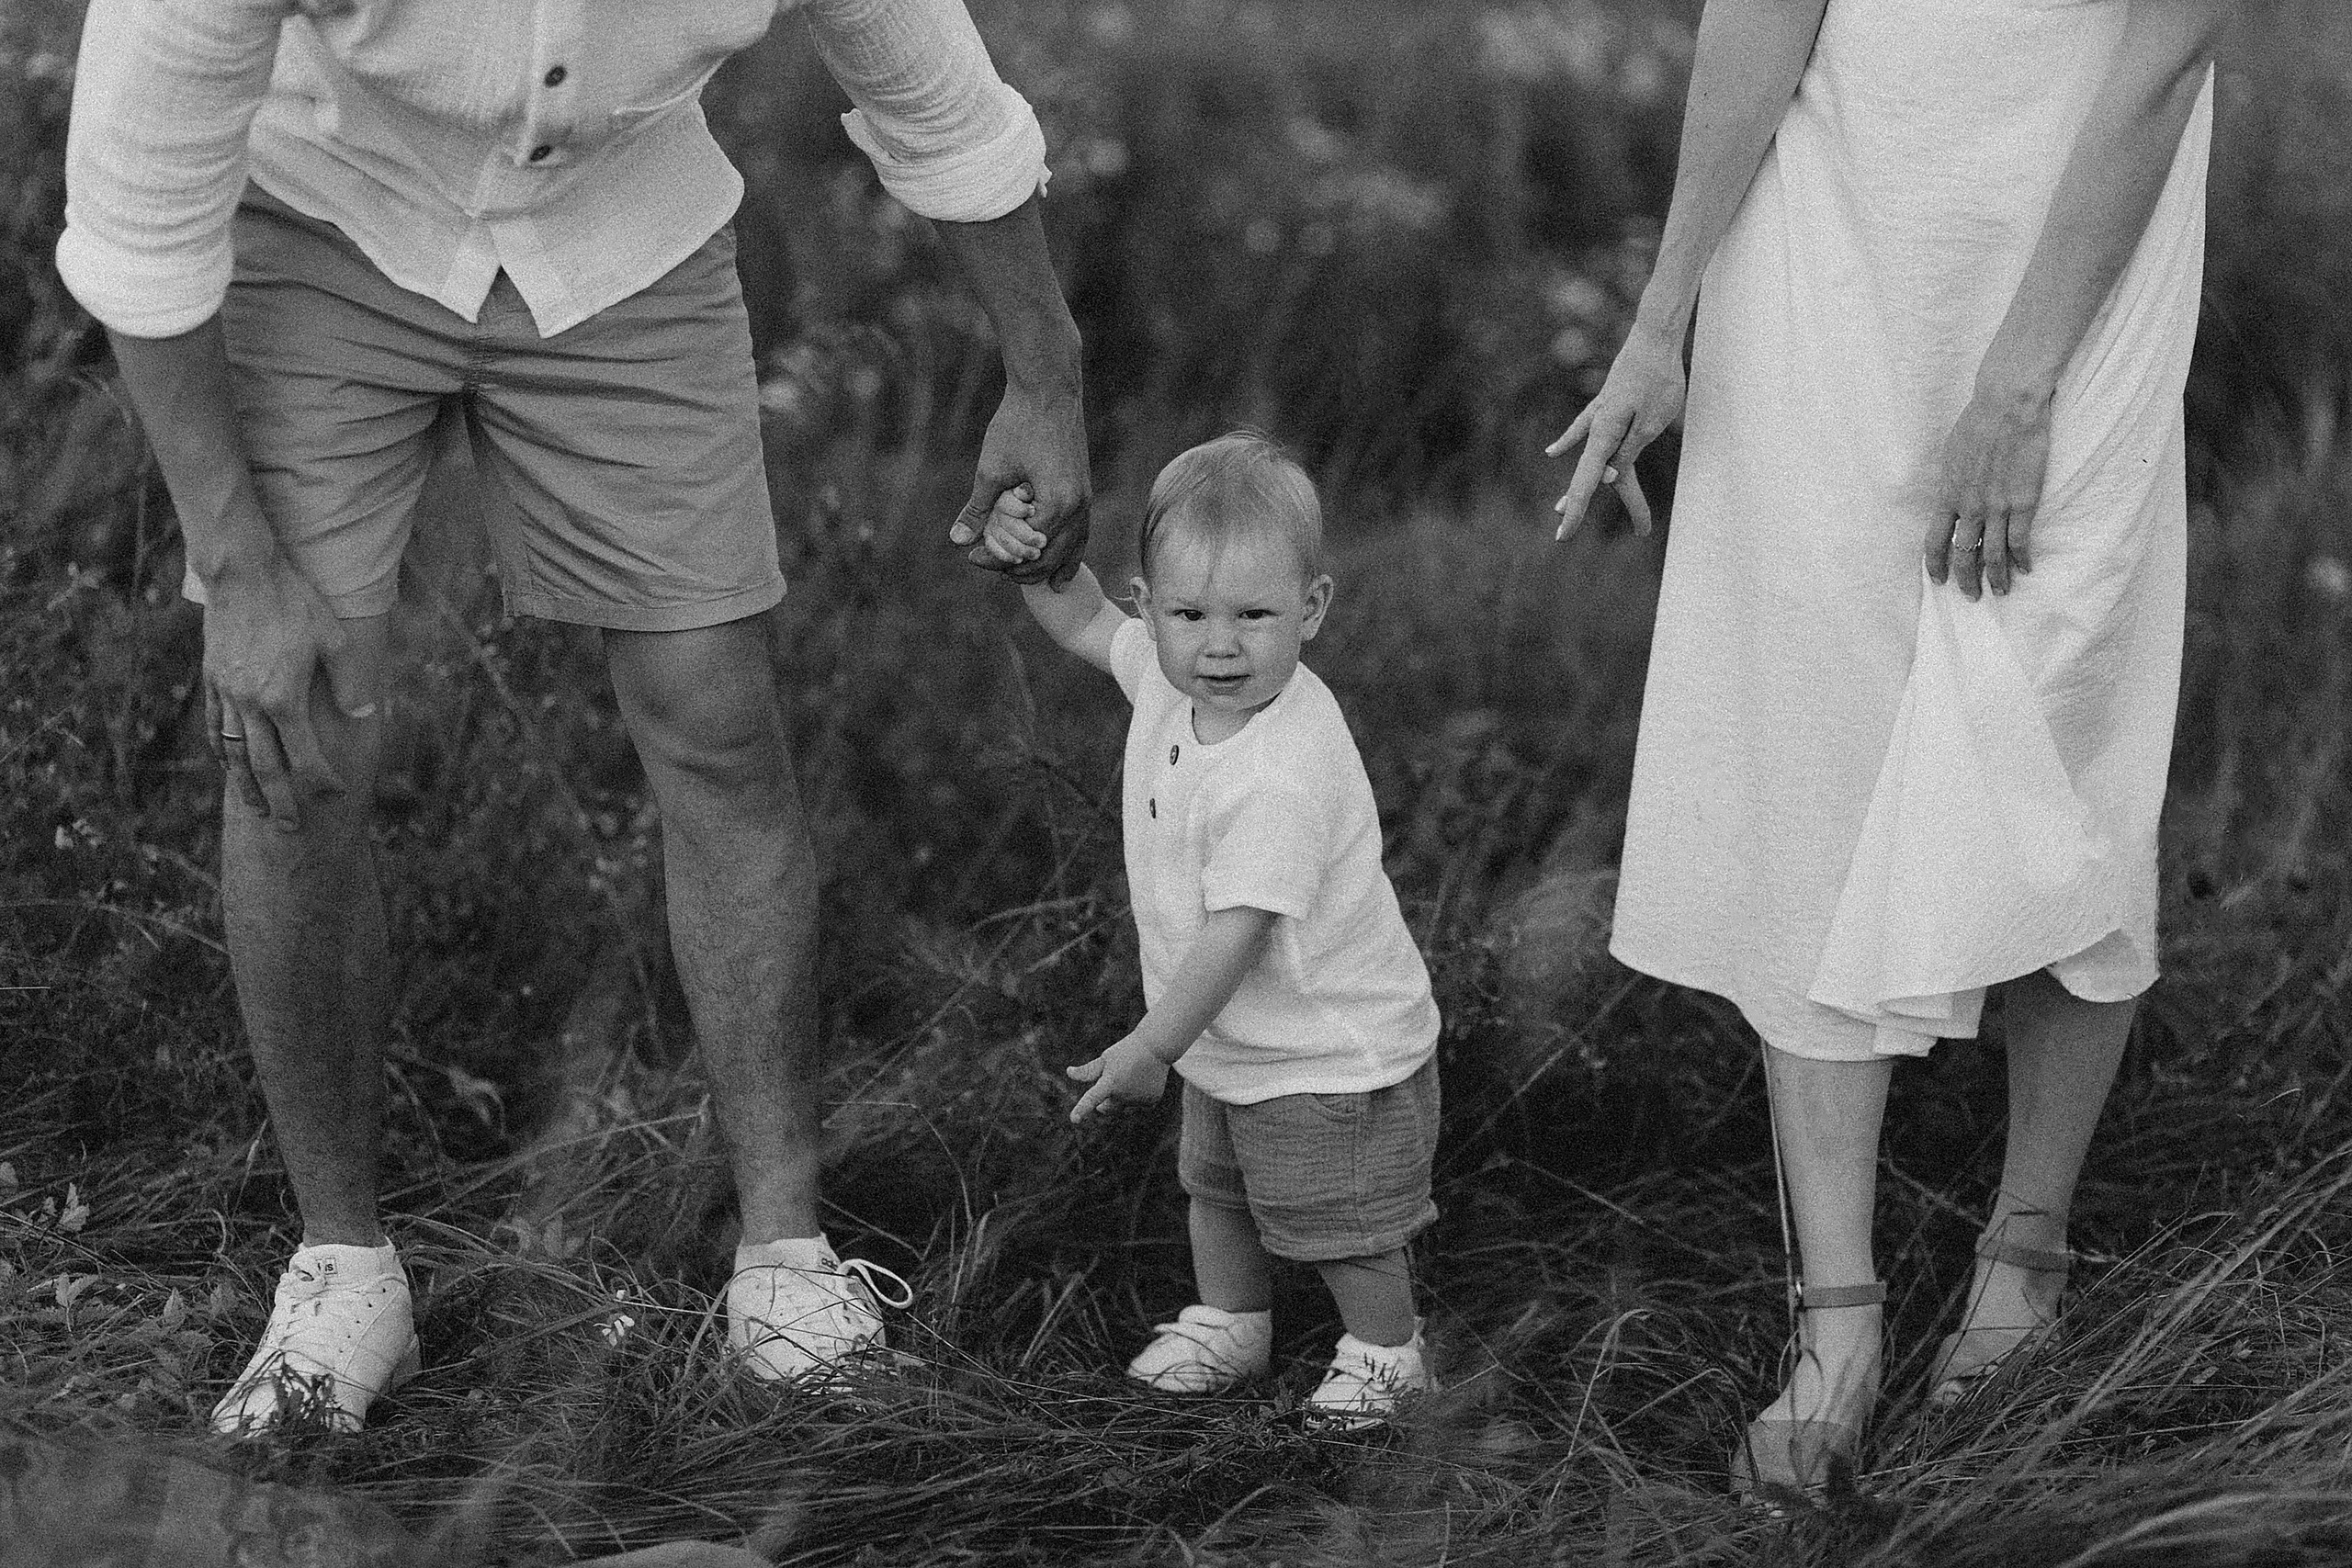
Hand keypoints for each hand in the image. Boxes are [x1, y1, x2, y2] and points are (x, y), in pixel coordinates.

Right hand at [201, 559, 372, 831]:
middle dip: (280, 800)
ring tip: (256, 809)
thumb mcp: (335, 639)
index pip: (304, 755)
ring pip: (233, 752)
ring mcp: (226, 694)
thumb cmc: (295, 603)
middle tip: (291, 829)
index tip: (335, 795)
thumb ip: (350, 683)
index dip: (320, 780)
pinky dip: (220, 751)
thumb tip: (365, 718)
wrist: (242, 574)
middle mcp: (250, 704)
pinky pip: (213, 726)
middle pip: (264, 766)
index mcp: (284, 698)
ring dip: (245, 784)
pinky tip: (227, 766)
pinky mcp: (212, 680)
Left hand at [948, 379, 1090, 587]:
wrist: (1047, 390)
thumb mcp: (991, 470)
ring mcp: (1085, 500)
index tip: (974, 558)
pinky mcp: (1084, 491)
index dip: (998, 560)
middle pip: (1051, 557)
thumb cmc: (1018, 425)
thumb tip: (958, 541)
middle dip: (1021, 568)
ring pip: (1072, 549)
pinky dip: (1066, 552)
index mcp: (1057, 504)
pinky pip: (1080, 533)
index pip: (1027, 550)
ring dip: (1047, 565)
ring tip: (1022, 577)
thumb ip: (977, 509)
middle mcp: (1078, 507)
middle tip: (993, 568)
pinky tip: (1057, 564)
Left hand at [1066, 1034, 1171, 1123]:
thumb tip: (1069, 1072)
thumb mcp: (1106, 1058)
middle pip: (1107, 1108)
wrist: (1156, 1047)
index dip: (1082, 1109)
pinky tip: (1144, 1080)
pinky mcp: (1150, 1102)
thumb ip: (1088, 1071)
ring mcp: (1139, 1100)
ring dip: (1123, 1095)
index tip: (1074, 1119)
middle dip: (1105, 1102)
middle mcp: (1124, 1094)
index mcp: (1110, 1082)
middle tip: (1110, 1084)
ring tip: (1133, 1073)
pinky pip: (1138, 1104)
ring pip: (1124, 1105)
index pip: (1092, 1098)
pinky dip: (1138, 1096)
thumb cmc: (1127, 1050)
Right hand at [1544, 319, 1684, 541]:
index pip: (1588, 483)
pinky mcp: (1606, 404)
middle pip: (1592, 476)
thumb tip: (1609, 477)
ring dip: (1577, 485)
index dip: (1575, 511)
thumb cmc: (1660, 379)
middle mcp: (1597, 429)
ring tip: (1558, 508)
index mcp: (1606, 436)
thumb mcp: (1652, 422)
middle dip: (1585, 506)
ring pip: (1588, 459)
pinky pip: (1583, 430)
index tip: (1564, 535)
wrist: (1655, 336)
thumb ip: (1627, 452)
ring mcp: (1599, 416)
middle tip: (1577, 536)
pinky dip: (1568, 442)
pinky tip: (1552, 452)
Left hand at [1924, 380, 2051, 599]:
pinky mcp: (2023, 501)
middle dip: (1966, 580)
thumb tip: (1950, 494)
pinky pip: (2020, 540)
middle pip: (1962, 555)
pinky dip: (2022, 558)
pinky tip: (2026, 569)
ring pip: (1991, 554)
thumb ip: (1951, 482)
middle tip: (1971, 597)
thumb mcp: (1951, 456)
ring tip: (2002, 592)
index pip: (1934, 542)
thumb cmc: (1977, 423)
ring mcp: (1996, 506)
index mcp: (1947, 496)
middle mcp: (1968, 507)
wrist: (2006, 406)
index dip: (1935, 565)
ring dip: (1997, 577)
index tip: (1938, 581)